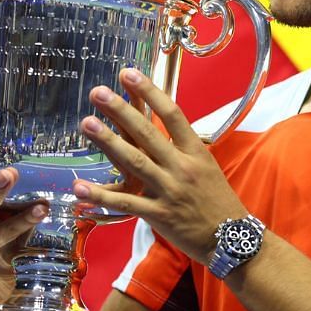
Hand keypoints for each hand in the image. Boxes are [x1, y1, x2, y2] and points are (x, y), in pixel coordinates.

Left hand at [72, 69, 249, 265]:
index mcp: (196, 152)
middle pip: (148, 133)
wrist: (230, 236)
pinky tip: (79, 186)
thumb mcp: (207, 167)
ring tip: (86, 123)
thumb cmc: (217, 200)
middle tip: (98, 92)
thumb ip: (183, 149)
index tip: (130, 74)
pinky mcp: (158, 214)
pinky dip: (101, 195)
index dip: (150, 93)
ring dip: (108, 142)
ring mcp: (169, 190)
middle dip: (121, 111)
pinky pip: (125, 203)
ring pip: (135, 162)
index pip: (172, 114)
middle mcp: (182, 167)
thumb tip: (163, 128)